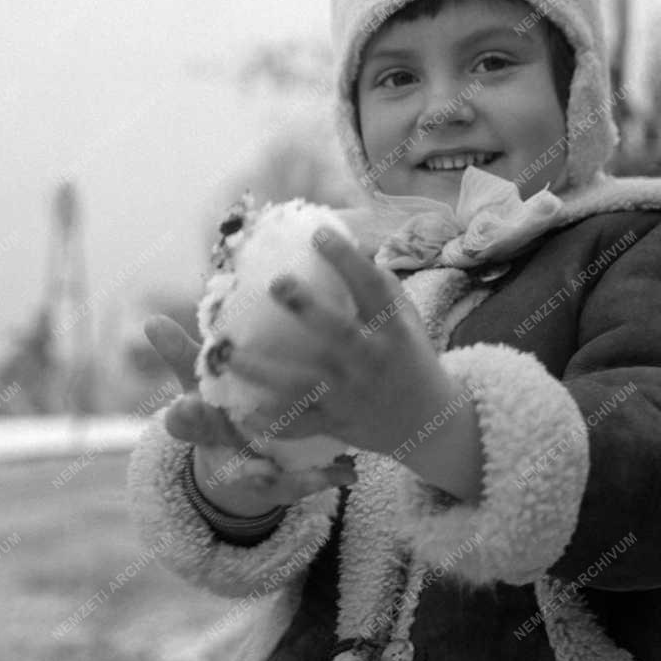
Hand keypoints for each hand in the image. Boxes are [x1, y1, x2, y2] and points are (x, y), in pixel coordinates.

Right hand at [144, 315, 357, 514]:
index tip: (185, 406)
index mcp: (202, 425)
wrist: (245, 461)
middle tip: (248, 448)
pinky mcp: (285, 486)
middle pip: (222, 455)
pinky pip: (304, 485)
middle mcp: (227, 453)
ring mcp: (256, 474)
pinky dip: (325, 479)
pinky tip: (349, 473)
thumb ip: (183, 353)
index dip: (184, 418)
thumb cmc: (222, 408)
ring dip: (281, 475)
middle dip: (234, 452)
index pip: (183, 423)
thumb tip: (151, 319)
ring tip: (306, 469)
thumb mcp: (202, 382)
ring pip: (264, 481)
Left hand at [221, 227, 460, 457]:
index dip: (346, 259)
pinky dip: (272, 422)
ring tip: (228, 354)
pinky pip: (299, 424)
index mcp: (393, 330)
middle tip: (276, 282)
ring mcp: (351, 395)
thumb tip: (351, 248)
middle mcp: (371, 361)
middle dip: (307, 307)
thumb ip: (383, 287)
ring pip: (303, 383)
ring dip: (264, 371)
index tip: (318, 234)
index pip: (372, 288)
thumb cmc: (412, 361)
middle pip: (338, 333)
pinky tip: (242, 412)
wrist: (431, 426)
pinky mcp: (336, 423)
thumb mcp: (408, 321)